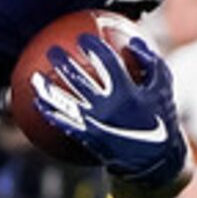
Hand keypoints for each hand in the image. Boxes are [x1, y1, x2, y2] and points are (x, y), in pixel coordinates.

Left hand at [26, 32, 187, 189]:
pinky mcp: (88, 138)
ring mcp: (96, 124)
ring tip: (33, 77)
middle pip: (79, 80)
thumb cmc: (161, 116)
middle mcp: (108, 107)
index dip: (94, 49)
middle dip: (63, 63)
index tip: (82, 38)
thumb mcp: (163, 87)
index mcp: (128, 93)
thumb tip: (134, 40)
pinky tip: (36, 103)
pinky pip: (64, 123)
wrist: (155, 159)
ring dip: (46, 89)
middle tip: (51, 50)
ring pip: (65, 103)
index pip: (107, 63)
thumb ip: (151, 62)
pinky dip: (49, 112)